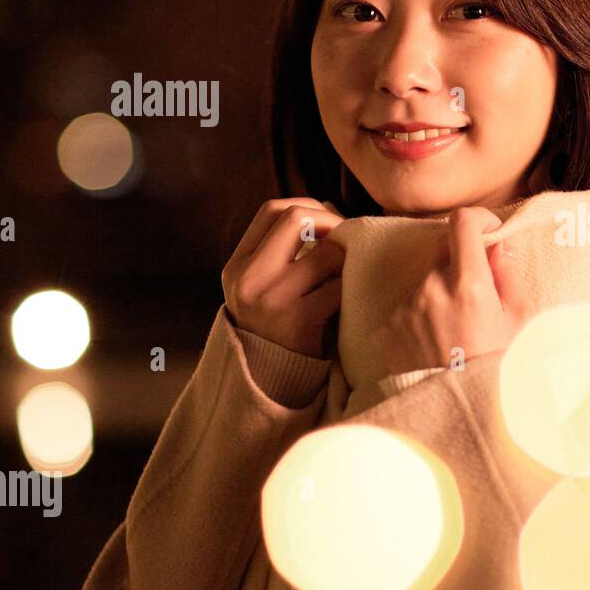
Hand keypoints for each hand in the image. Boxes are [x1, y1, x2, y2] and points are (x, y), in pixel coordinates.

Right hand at [222, 198, 345, 358]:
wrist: (273, 382)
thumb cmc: (279, 327)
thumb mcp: (262, 287)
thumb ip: (282, 252)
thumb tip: (326, 209)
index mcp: (237, 266)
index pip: (272, 210)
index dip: (308, 207)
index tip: (328, 223)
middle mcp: (248, 279)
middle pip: (296, 218)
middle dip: (331, 222)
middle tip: (348, 240)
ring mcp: (272, 299)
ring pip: (326, 252)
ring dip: (346, 260)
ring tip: (348, 274)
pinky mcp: (300, 320)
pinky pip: (340, 285)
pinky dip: (352, 287)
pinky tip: (351, 299)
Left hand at [385, 206, 533, 371]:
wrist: (455, 417)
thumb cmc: (496, 372)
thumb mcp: (519, 326)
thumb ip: (509, 278)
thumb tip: (499, 248)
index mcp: (469, 285)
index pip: (463, 223)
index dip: (478, 220)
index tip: (487, 231)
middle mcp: (431, 289)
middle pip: (443, 254)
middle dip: (462, 266)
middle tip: (478, 298)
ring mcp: (405, 308)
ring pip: (425, 282)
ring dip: (441, 294)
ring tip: (456, 332)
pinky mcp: (387, 327)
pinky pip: (407, 308)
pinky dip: (422, 317)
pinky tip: (435, 346)